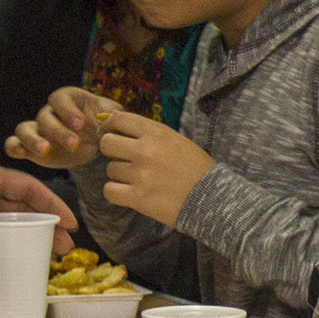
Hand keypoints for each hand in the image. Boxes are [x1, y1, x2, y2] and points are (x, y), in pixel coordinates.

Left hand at [0, 163, 78, 253]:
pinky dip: (2, 249)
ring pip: (8, 225)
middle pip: (23, 208)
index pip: (27, 188)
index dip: (51, 203)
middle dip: (46, 225)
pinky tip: (14, 263)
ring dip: (28, 239)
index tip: (70, 223)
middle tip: (65, 247)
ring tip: (48, 257)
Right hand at [6, 86, 120, 168]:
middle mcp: (49, 112)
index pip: (61, 99)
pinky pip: (14, 143)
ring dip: (32, 139)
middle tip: (74, 144)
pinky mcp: (31, 147)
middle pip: (46, 118)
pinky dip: (13, 147)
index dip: (68, 111)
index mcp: (68, 99)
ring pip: (25, 129)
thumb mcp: (112, 115)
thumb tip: (109, 119)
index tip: (81, 124)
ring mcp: (38, 129)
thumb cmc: (103, 122)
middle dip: (59, 131)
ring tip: (44, 150)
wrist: (97, 141)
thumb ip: (112, 115)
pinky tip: (20, 153)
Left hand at [96, 108, 213, 227]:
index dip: (110, 127)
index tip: (112, 134)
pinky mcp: (138, 197)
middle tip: (123, 159)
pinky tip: (129, 192)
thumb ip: (147, 132)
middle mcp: (145, 151)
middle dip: (112, 151)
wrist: (211, 197)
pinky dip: (116, 192)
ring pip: (109, 169)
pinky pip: (109, 190)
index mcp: (157, 133)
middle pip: (107, 143)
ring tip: (138, 179)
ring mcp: (140, 175)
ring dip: (120, 175)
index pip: (119, 120)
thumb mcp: (175, 140)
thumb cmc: (194, 167)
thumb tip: (112, 121)